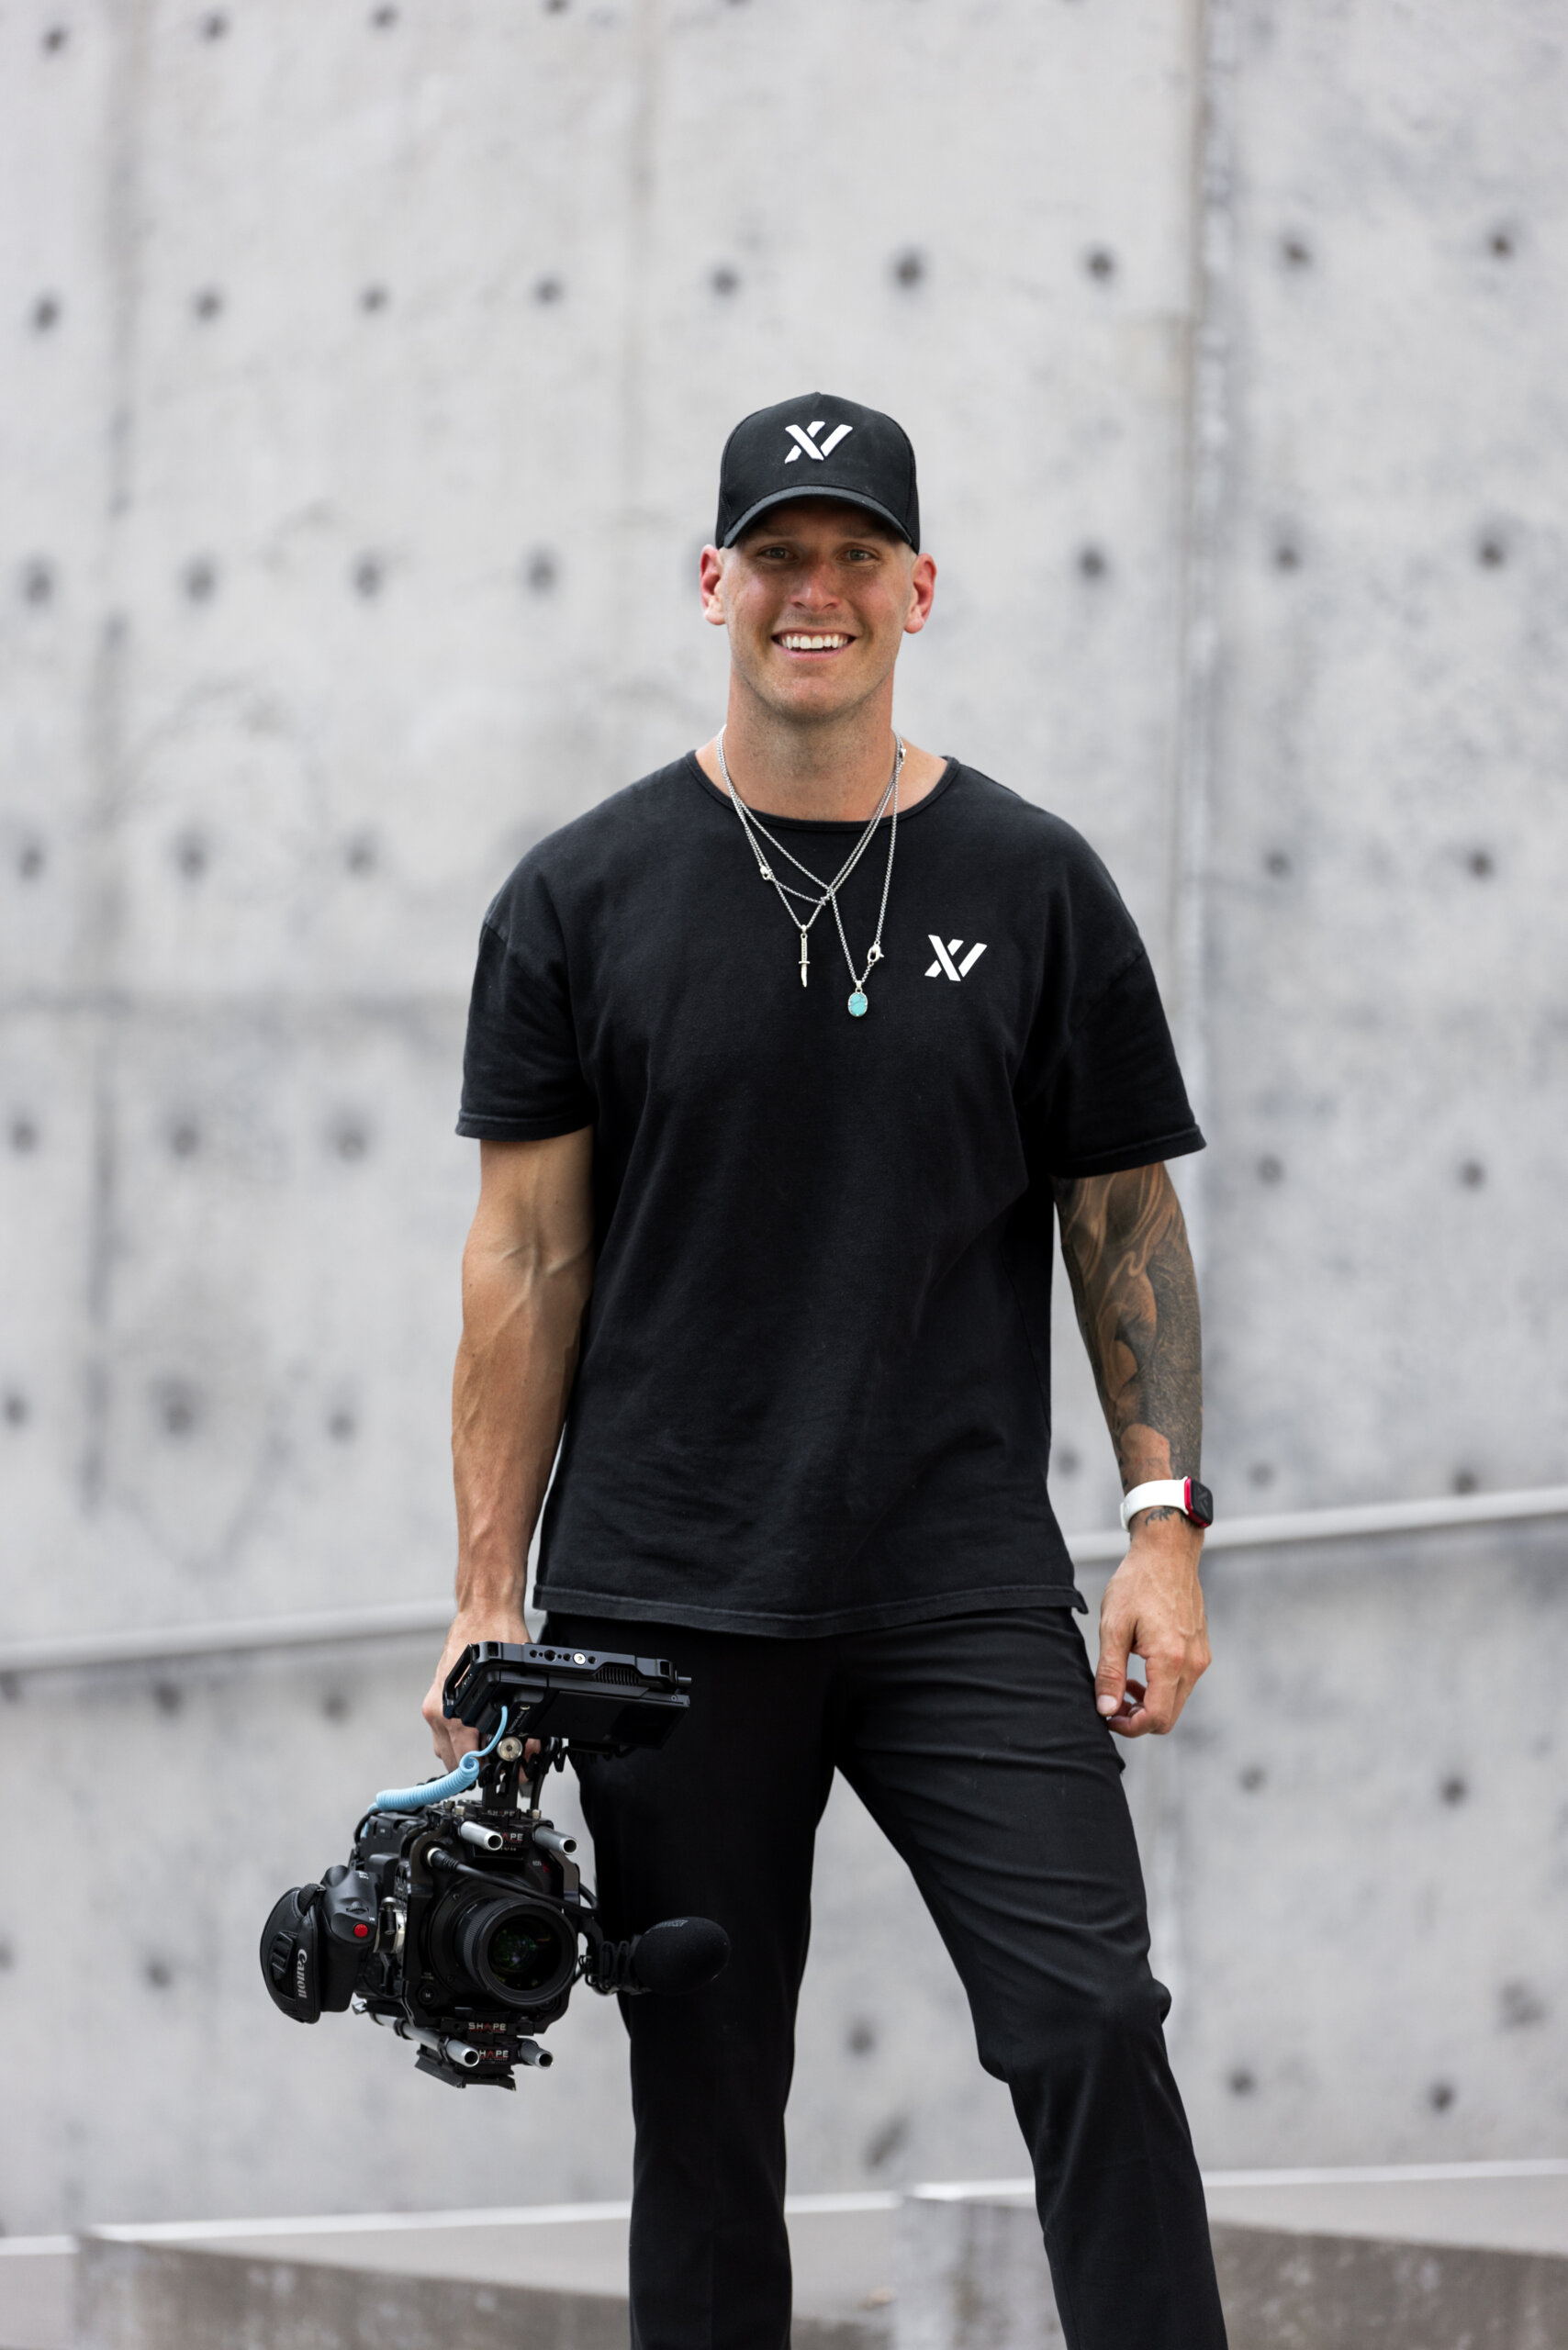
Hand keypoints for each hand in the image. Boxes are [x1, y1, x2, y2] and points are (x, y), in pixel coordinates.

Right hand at [421, 1609, 529, 1769]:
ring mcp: (435, 1704)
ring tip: (494, 1747)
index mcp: (452, 1711)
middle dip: (479, 1767)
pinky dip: (461, 1736)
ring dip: (468, 1752)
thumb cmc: (497, 1635)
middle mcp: (438, 1711)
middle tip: (504, 1764)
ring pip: (446, 1748)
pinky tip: (482, 1728)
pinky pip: (445, 1730)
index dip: (488, 1774)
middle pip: (453, 1761)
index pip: (465, 1762)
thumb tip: (529, 1748)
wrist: (484, 1609)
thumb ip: (523, 1720)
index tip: (502, 1779)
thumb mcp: (518, 1681)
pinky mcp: (437, 1698)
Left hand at [1094, 1513, 1210, 1737]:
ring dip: (1149, 1704)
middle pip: (1168, 1717)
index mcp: (1171, 1660)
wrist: (1167, 1553)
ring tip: (1123, 1685)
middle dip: (1138, 1719)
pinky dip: (1161, 1689)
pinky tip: (1140, 1671)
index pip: (1156, 1718)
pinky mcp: (1201, 1651)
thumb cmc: (1137, 1583)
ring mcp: (1200, 1658)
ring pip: (1175, 1702)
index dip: (1129, 1727)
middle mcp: (1192, 1664)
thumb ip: (1110, 1671)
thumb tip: (1105, 1709)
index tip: (1107, 1716)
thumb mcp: (1114, 1626)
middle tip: (1111, 1703)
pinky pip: (1182, 1685)